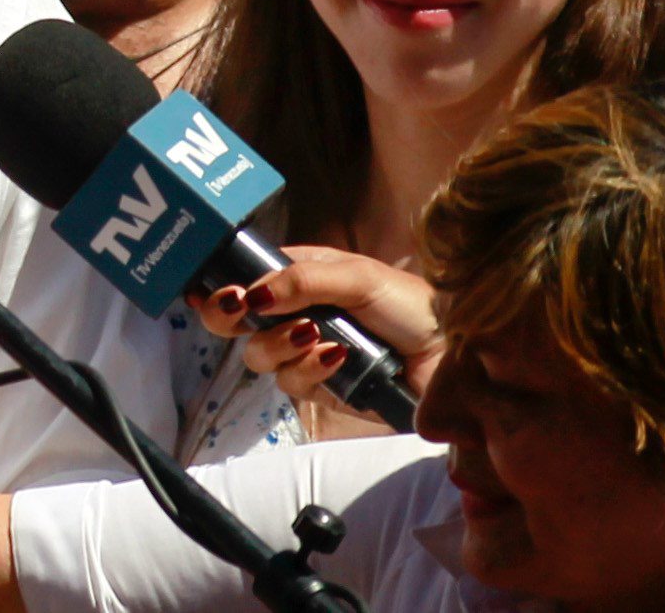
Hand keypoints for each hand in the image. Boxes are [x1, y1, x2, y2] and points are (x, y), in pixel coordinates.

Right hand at [192, 245, 442, 418]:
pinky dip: (310, 370)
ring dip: (280, 344)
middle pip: (237, 320)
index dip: (223, 284)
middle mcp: (297, 313)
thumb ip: (304, 280)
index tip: (213, 289)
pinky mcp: (321, 389)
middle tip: (241, 310)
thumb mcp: (359, 277)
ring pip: (260, 355)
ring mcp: (306, 352)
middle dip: (230, 316)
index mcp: (302, 276)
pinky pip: (292, 383)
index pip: (248, 277)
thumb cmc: (410, 306)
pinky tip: (338, 358)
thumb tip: (253, 294)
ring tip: (314, 335)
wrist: (451, 358)